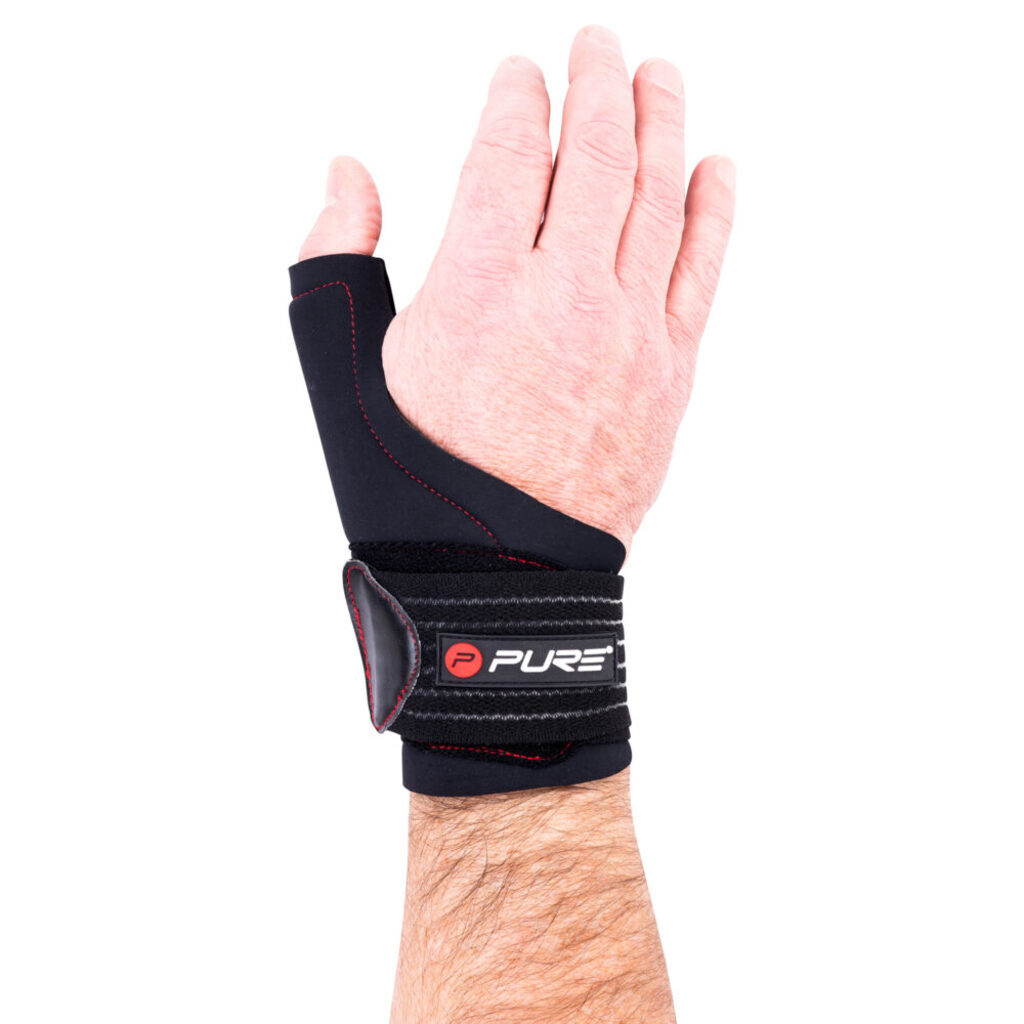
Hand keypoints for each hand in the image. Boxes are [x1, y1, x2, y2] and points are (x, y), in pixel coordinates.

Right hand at [300, 25, 734, 550]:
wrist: (499, 577)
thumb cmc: (417, 483)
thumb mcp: (344, 374)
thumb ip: (339, 263)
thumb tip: (348, 173)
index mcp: (479, 286)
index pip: (511, 154)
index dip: (519, 99)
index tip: (522, 72)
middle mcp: (565, 295)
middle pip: (597, 158)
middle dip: (599, 87)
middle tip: (601, 43)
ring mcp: (629, 333)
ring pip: (659, 200)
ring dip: (663, 127)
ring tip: (661, 77)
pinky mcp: (669, 373)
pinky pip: (701, 272)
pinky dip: (712, 214)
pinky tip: (717, 170)